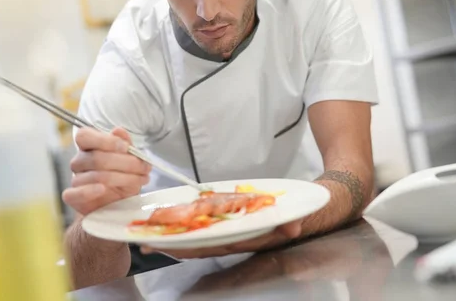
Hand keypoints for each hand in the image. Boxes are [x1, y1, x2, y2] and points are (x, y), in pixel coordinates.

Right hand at [62, 127, 150, 215]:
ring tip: (141, 179)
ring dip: (123, 178)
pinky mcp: (73, 198)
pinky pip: (73, 193)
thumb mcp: (130, 160)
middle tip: (144, 167)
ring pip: (96, 175)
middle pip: (96, 158)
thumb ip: (125, 144)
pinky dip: (89, 191)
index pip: (84, 136)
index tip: (125, 147)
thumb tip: (118, 131)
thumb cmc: (123, 178)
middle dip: (125, 162)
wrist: (120, 204)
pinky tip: (102, 189)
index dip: (104, 140)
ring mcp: (76, 179)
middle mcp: (79, 161)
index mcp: (89, 146)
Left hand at [140, 219, 303, 258]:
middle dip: (174, 244)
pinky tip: (171, 224)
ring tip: (148, 237)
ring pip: (199, 237)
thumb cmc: (300, 213)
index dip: (192, 246)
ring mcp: (233, 230)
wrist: (309, 207)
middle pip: (200, 244)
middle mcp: (237, 238)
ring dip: (176, 237)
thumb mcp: (299, 215)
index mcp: (248, 238)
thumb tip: (292, 226)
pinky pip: (207, 225)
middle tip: (146, 243)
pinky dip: (189, 225)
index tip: (170, 246)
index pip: (216, 244)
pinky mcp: (231, 219)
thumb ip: (293, 221)